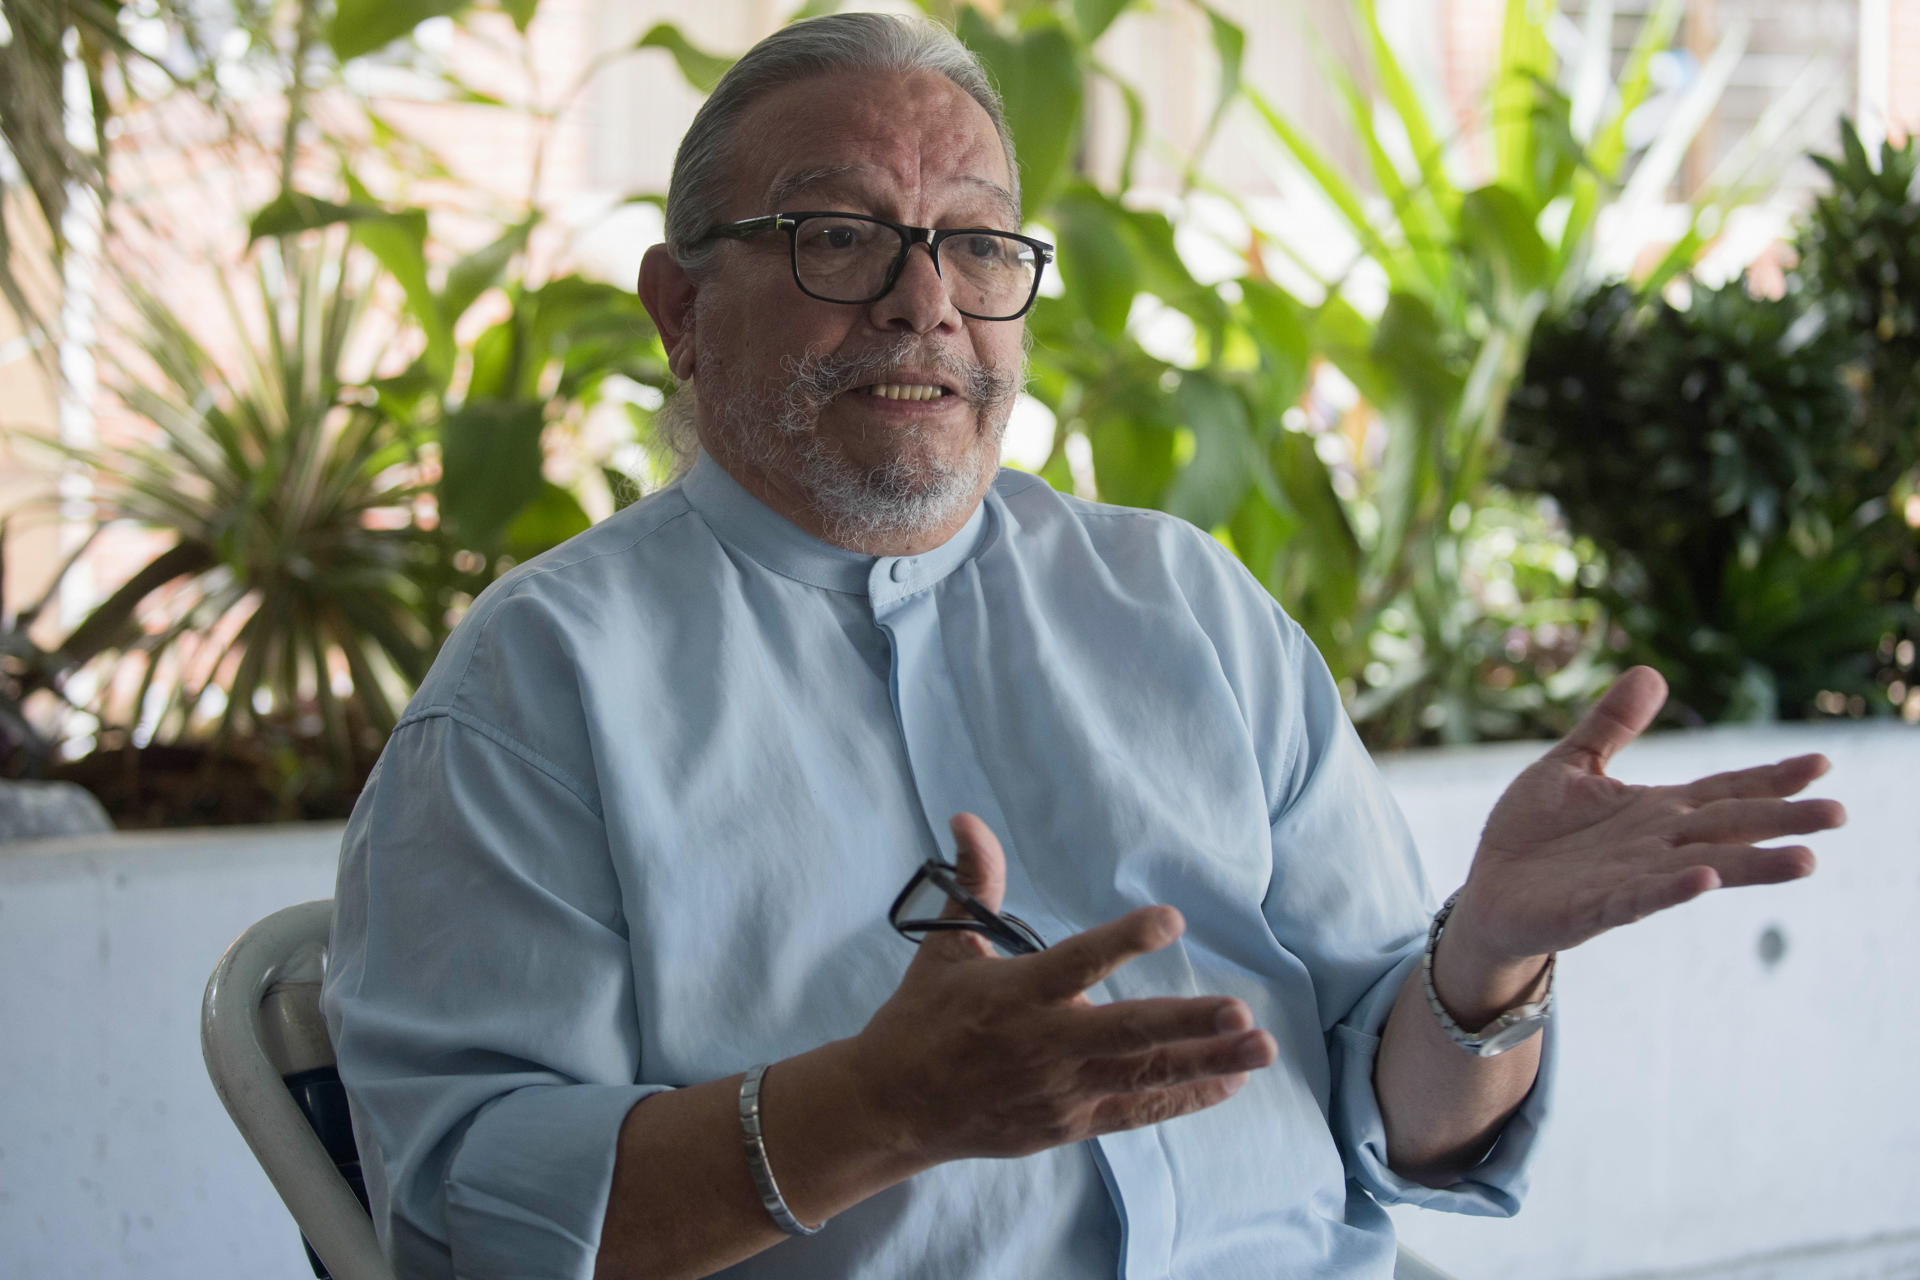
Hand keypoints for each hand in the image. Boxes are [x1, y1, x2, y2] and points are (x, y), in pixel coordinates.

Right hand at [848, 813, 1276, 1164]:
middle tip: (1242, 1013)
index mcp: (1015, 995)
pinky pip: (1137, 1111)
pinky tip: (1229, 1082)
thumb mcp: (944, 947)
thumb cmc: (921, 1019)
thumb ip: (973, 883)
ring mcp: (1061, 1091)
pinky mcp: (1069, 1124)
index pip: (1078, 962)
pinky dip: (1184, 1098)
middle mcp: (1044, 1046)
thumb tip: (968, 818)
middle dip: (1189, 1025)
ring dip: (1207, 1063)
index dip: (1125, 940)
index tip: (1171, 919)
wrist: (892, 1107)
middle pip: (1128, 1034)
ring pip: (1145, 1078)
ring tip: (1261, 1048)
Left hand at [1449, 666, 1845, 974]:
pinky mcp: (1597, 907)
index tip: (1822, 763)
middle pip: (1729, 827)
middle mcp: (1655, 844)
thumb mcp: (1571, 765)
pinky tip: (1705, 880)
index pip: (1724, 790)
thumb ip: (1612, 724)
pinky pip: (1640, 898)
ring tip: (1805, 860)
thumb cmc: (1533, 833)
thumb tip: (1652, 670)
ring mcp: (1631, 877)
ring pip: (1703, 869)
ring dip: (1752, 866)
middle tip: (1840, 812)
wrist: (1489, 892)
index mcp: (1655, 809)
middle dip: (1783, 820)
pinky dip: (1673, 889)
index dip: (1770, 778)